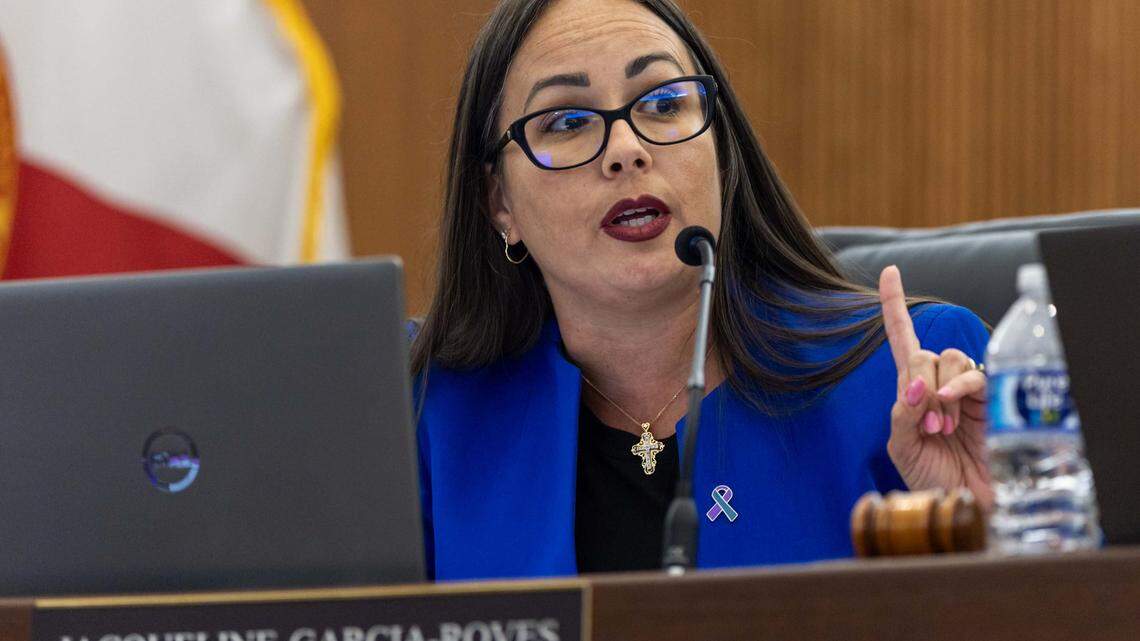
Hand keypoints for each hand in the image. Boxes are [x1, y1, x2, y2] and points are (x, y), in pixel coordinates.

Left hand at [879, 265, 993, 509]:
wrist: (966, 507)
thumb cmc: (932, 481)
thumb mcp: (903, 448)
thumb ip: (902, 414)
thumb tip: (914, 384)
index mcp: (913, 392)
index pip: (902, 341)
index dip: (895, 306)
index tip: (891, 272)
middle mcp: (939, 385)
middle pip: (924, 352)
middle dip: (917, 384)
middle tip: (927, 426)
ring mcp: (966, 392)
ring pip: (948, 359)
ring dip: (938, 392)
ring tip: (942, 429)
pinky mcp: (992, 400)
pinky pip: (973, 375)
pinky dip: (957, 387)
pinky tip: (949, 410)